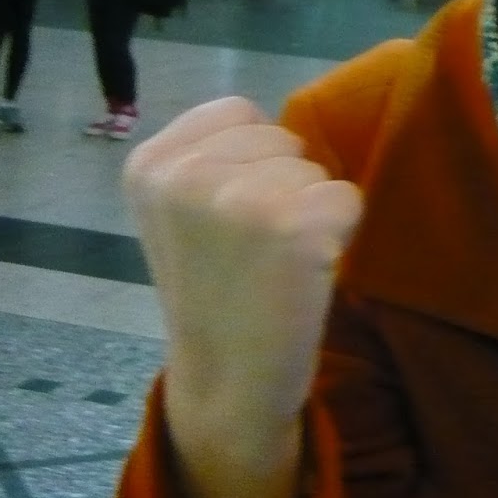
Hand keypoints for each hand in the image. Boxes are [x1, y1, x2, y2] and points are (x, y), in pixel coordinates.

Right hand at [123, 98, 364, 443]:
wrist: (226, 385)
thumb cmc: (213, 293)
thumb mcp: (181, 213)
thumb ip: (211, 159)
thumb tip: (281, 122)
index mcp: (149, 164)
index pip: (238, 112)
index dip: (255, 160)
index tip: (232, 219)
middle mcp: (185, 174)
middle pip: (283, 138)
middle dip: (284, 185)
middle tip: (257, 250)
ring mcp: (238, 198)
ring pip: (317, 169)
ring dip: (311, 212)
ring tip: (276, 265)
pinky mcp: (293, 225)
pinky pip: (348, 198)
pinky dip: (339, 233)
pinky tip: (302, 274)